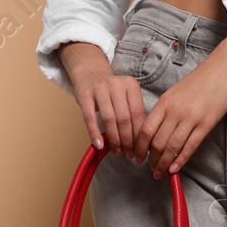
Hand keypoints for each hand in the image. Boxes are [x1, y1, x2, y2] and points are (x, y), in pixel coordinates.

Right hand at [61, 42, 147, 157]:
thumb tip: (141, 141)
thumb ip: (133, 112)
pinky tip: (99, 145)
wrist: (90, 73)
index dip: (140, 133)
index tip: (140, 149)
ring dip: (114, 139)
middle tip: (129, 153)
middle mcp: (116, 85)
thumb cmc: (111, 90)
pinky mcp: (85, 95)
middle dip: (128, 139)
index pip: (138, 113)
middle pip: (124, 118)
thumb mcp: (126, 95)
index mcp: (131, 85)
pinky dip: (94, 133)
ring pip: (109, 119)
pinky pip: (90, 118)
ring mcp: (99, 89)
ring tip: (117, 151)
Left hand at [134, 56, 226, 177]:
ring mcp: (191, 118)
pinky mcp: (206, 124)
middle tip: (150, 169)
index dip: (140, 148)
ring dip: (164, 163)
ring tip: (161, 172)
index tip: (137, 158)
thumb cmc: (198, 82)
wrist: (222, 71)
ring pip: (172, 146)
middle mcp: (175, 111)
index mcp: (164, 102)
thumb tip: (154, 133)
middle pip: (157, 141)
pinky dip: (181, 160)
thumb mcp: (174, 92)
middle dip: (152, 159)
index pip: (146, 130)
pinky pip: (190, 146)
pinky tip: (174, 169)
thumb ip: (164, 111)